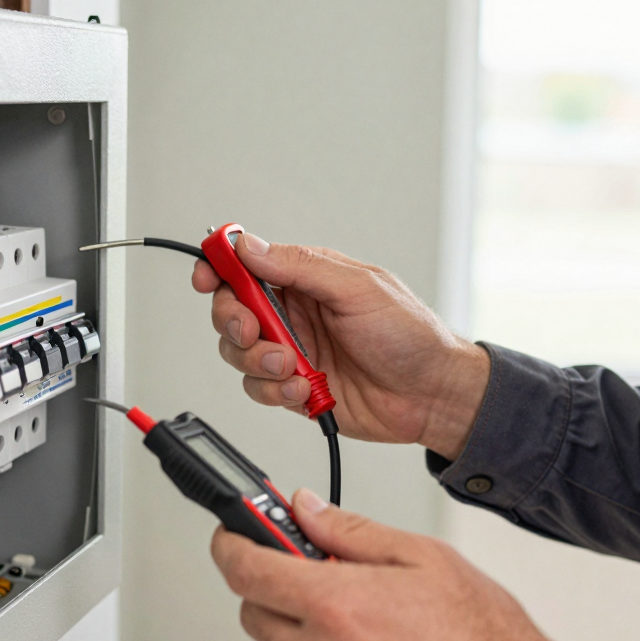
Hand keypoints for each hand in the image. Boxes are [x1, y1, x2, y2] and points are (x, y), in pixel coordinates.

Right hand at [191, 232, 490, 459]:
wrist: (432, 395)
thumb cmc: (410, 336)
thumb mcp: (359, 288)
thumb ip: (301, 267)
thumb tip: (251, 246)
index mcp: (307, 278)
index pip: (247, 263)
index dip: (219, 265)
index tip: (207, 276)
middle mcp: (294, 313)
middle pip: (232, 309)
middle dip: (233, 320)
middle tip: (252, 331)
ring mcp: (293, 351)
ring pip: (239, 352)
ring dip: (257, 360)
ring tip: (291, 366)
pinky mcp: (294, 388)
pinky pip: (259, 388)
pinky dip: (274, 390)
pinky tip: (303, 389)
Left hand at [210, 490, 563, 640]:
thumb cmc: (486, 638)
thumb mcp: (424, 557)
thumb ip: (351, 530)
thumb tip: (303, 508)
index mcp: (337, 605)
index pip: (246, 569)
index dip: (230, 544)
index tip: (232, 535)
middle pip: (254, 614)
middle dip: (273, 588)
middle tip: (314, 575)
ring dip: (302, 634)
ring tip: (363, 625)